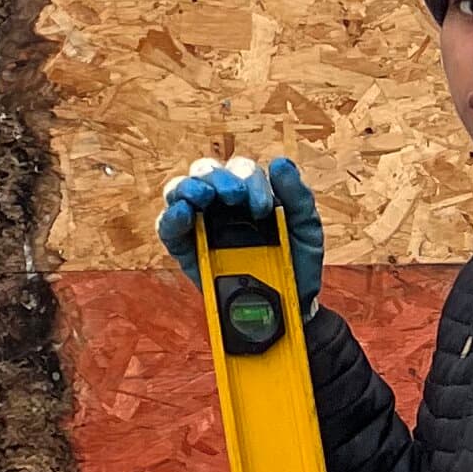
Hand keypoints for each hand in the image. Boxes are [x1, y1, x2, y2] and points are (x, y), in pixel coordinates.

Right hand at [156, 154, 324, 308]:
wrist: (288, 307)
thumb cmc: (295, 263)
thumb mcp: (306, 228)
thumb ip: (298, 196)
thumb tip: (281, 164)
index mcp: (249, 191)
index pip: (240, 169)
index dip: (249, 180)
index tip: (262, 207)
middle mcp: (220, 202)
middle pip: (206, 171)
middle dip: (218, 178)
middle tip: (234, 195)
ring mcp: (199, 223)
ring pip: (180, 190)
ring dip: (189, 188)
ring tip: (202, 197)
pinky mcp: (184, 249)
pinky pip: (166, 227)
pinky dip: (170, 217)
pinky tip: (182, 214)